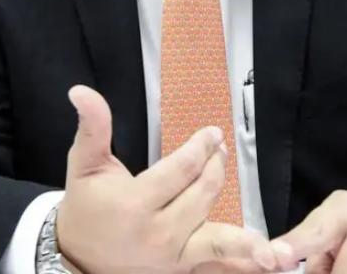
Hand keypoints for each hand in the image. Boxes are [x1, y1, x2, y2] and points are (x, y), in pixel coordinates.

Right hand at [56, 85, 279, 273]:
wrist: (75, 259)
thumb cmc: (84, 206)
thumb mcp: (84, 164)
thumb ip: (92, 127)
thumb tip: (81, 91)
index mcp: (134, 205)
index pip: (180, 171)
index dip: (200, 148)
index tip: (213, 133)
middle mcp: (157, 235)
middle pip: (201, 195)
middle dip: (215, 168)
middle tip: (219, 148)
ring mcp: (171, 258)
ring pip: (217, 239)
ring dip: (246, 238)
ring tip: (271, 240)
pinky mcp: (180, 270)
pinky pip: (216, 266)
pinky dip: (241, 265)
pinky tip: (268, 262)